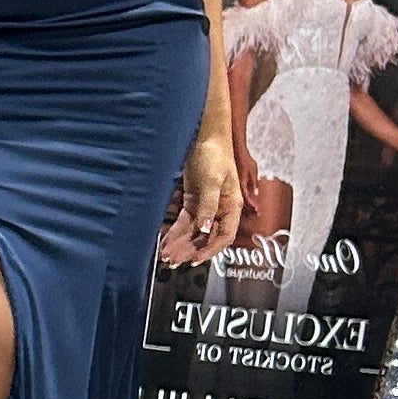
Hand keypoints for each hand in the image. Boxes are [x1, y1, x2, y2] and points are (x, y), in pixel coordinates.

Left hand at [157, 132, 243, 262]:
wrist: (204, 137)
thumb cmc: (214, 155)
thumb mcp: (212, 181)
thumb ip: (209, 206)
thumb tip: (206, 229)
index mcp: (232, 207)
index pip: (224, 236)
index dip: (211, 250)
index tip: (195, 260)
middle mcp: (220, 210)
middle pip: (206, 237)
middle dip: (190, 250)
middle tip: (173, 262)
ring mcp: (205, 206)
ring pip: (193, 231)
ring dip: (180, 244)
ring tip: (166, 256)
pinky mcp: (192, 201)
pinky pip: (184, 222)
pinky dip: (175, 232)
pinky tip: (165, 241)